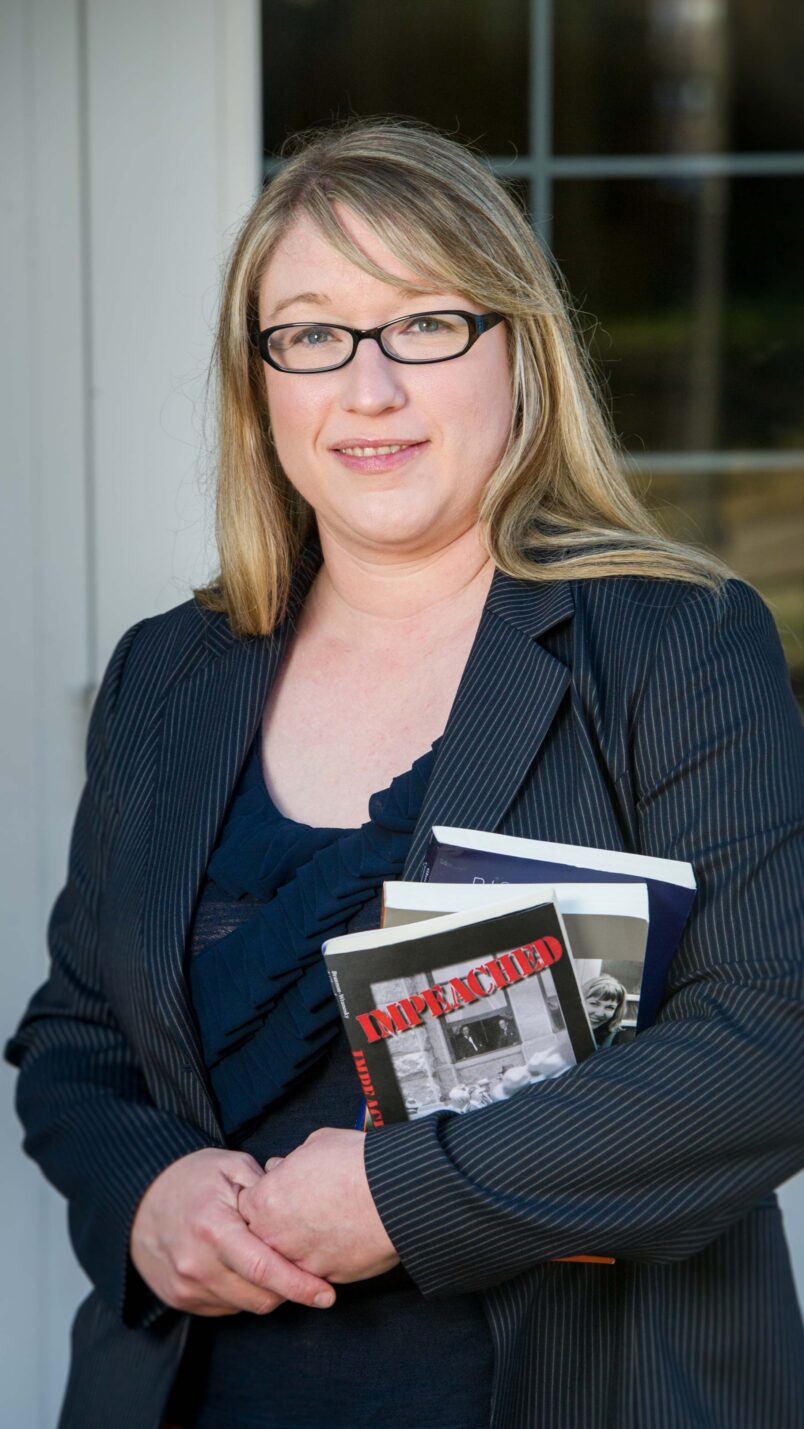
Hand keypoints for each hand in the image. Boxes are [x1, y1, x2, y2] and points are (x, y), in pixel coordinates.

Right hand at [129, 1148, 336, 1315]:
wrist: (139, 1200)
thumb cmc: (192, 1178)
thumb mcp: (231, 1166)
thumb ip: (267, 1190)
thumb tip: (301, 1211)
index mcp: (213, 1227)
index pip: (263, 1268)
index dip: (300, 1285)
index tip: (327, 1293)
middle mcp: (197, 1263)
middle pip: (260, 1296)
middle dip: (290, 1289)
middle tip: (308, 1272)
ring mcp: (185, 1286)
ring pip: (246, 1305)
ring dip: (267, 1292)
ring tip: (273, 1262)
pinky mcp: (180, 1299)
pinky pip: (226, 1307)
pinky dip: (243, 1293)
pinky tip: (245, 1268)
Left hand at [237, 1128, 399, 1283]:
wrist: (390, 1193)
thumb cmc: (354, 1164)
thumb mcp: (314, 1144)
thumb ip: (289, 1163)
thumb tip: (284, 1168)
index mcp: (265, 1201)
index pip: (247, 1207)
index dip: (266, 1199)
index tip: (280, 1196)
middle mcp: (275, 1237)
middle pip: (264, 1237)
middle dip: (279, 1227)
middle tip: (303, 1213)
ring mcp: (300, 1261)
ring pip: (289, 1259)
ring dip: (302, 1246)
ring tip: (326, 1227)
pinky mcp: (326, 1278)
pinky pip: (317, 1271)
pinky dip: (326, 1259)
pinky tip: (342, 1240)